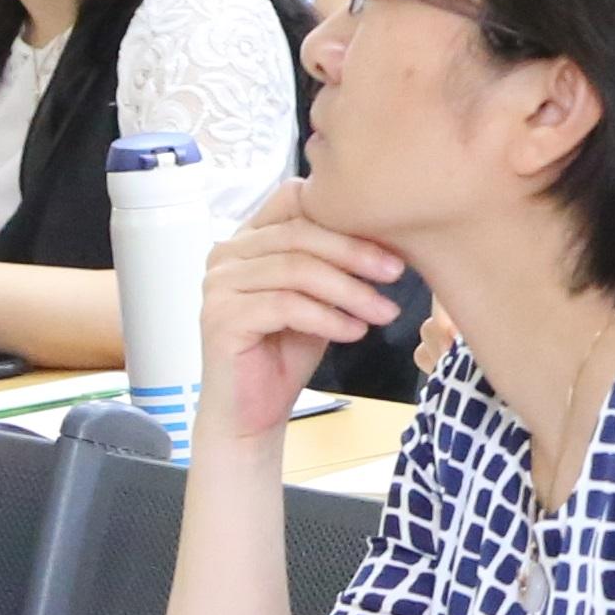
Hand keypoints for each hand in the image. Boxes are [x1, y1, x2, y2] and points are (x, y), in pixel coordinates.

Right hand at [203, 185, 402, 442]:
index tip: (392, 244)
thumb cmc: (286, 352)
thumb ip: (334, 261)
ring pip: (295, 269)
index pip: (294, 200)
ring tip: (383, 311)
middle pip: (299, 234)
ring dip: (348, 290)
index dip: (344, 217)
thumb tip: (387, 230)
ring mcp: (218, 284)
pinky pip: (285, 305)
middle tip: (396, 272)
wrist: (253, 414)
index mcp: (247, 238)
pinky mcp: (220, 317)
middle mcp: (226, 254)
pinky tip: (354, 332)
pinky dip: (327, 317)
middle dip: (355, 252)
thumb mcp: (319, 296)